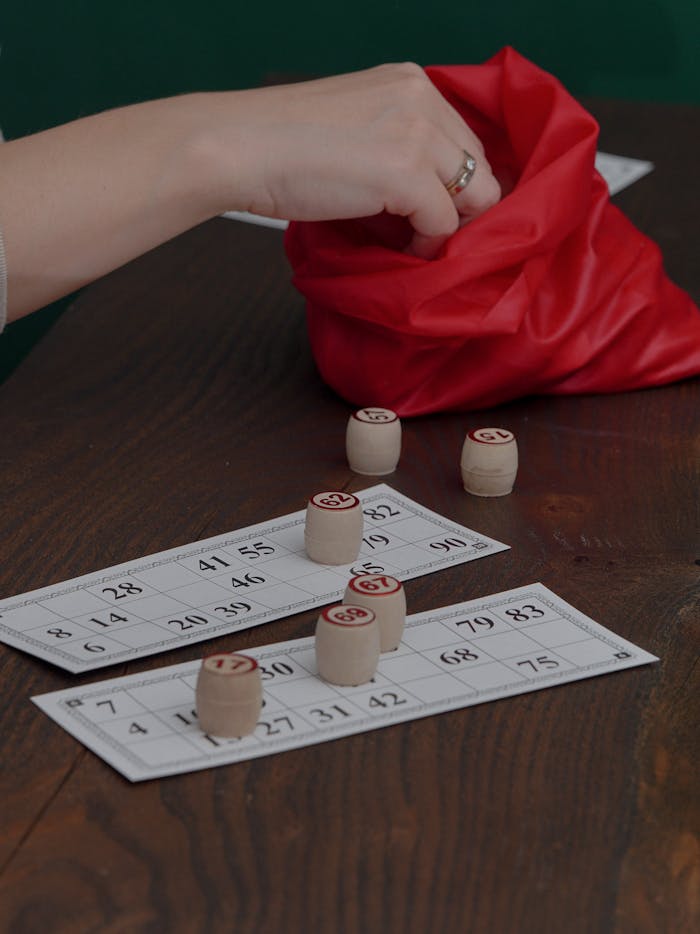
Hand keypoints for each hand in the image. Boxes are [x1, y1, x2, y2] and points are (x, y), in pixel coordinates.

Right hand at [208, 64, 501, 258]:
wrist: (239, 147)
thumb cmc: (279, 145)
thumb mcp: (353, 130)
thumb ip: (394, 148)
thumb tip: (426, 201)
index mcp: (408, 81)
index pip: (462, 138)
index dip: (455, 183)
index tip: (436, 214)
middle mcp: (421, 97)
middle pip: (477, 164)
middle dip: (461, 206)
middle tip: (427, 235)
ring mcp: (417, 133)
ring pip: (474, 194)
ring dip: (449, 227)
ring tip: (413, 244)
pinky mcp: (407, 172)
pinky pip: (445, 223)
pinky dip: (428, 245)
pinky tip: (402, 251)